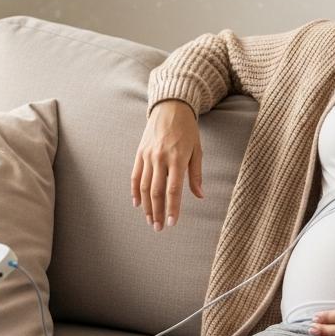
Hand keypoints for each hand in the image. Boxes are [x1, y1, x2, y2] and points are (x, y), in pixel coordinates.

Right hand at [131, 99, 203, 230]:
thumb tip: (200, 196)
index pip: (173, 190)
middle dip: (157, 212)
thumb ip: (196, 174)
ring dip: (146, 206)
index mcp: (177, 158)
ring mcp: (148, 155)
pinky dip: (134, 191)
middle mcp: (160, 158)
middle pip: (156, 191)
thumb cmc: (188, 129)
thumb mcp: (197, 150)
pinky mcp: (140, 153)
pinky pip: (135, 175)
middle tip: (159, 228)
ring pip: (143, 186)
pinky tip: (137, 204)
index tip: (172, 223)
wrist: (170, 107)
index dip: (172, 208)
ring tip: (150, 220)